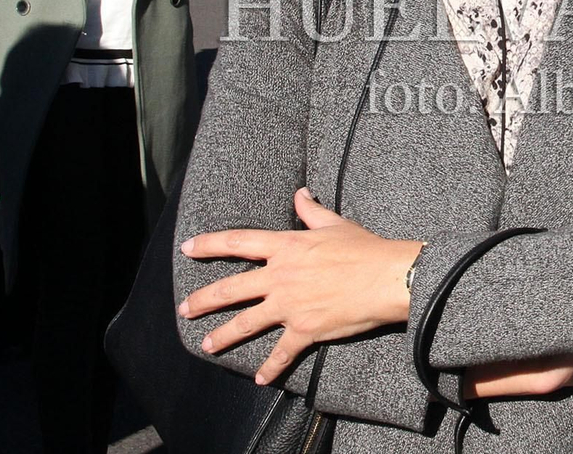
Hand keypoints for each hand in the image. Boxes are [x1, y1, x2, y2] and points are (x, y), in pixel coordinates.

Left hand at [178, 187, 423, 384]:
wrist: (387, 277)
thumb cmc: (365, 248)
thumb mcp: (335, 224)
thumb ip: (311, 211)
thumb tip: (300, 194)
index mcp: (286, 247)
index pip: (238, 243)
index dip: (209, 244)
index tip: (187, 248)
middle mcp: (280, 276)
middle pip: (231, 289)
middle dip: (203, 300)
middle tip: (185, 309)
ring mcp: (290, 305)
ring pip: (246, 323)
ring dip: (223, 336)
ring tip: (207, 346)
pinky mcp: (304, 329)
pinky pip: (281, 353)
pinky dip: (270, 368)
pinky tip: (260, 378)